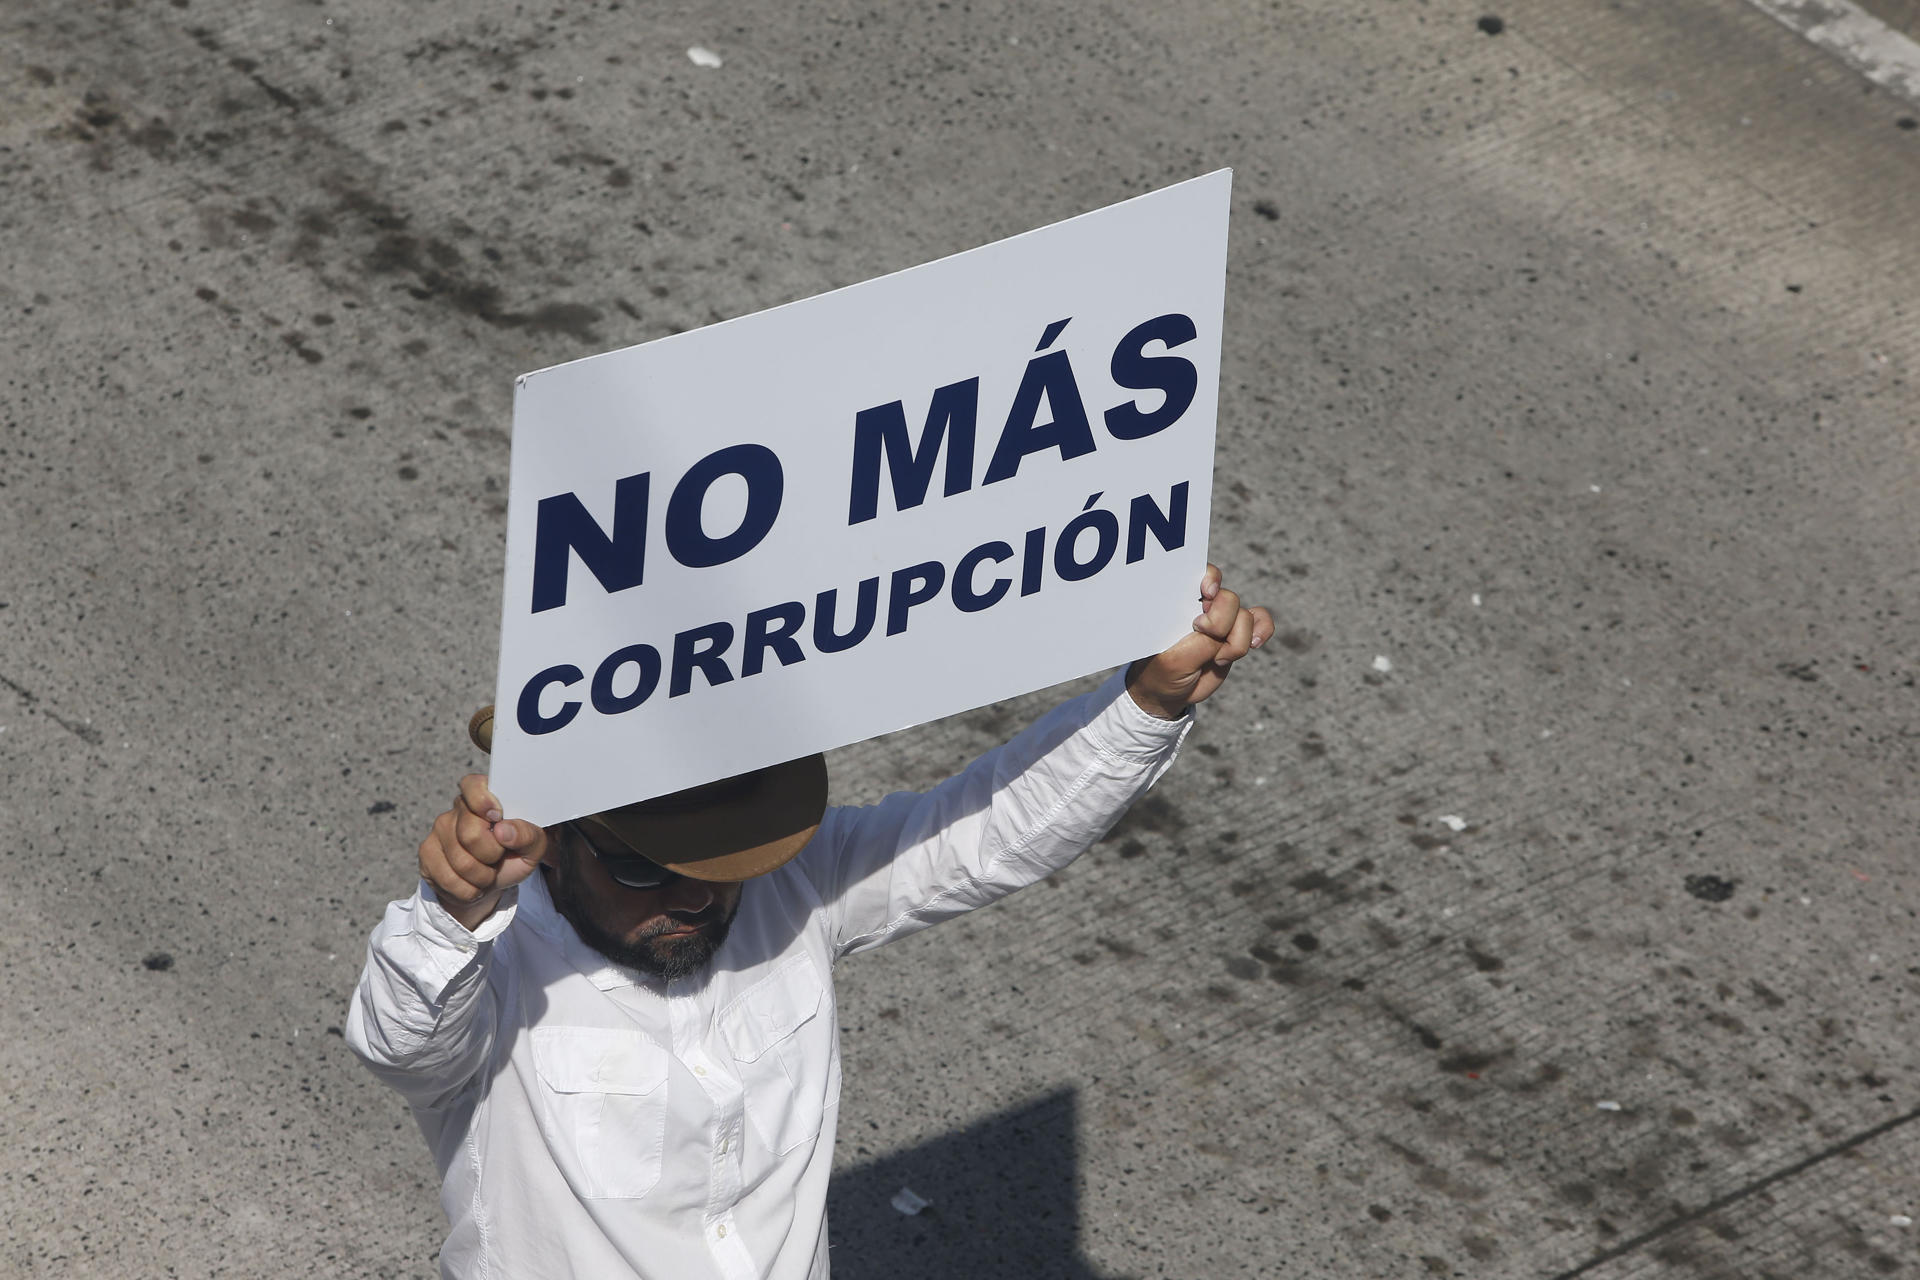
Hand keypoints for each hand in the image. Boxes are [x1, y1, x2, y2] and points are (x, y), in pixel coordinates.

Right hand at [418, 774, 550, 930]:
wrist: (488, 884)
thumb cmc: (512, 856)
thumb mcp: (533, 847)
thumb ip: (529, 835)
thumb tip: (505, 830)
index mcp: (487, 796)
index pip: (474, 785)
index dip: (483, 801)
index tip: (496, 817)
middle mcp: (459, 808)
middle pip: (471, 834)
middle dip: (492, 855)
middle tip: (498, 857)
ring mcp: (439, 829)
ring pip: (461, 862)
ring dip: (482, 877)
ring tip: (487, 872)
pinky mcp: (427, 853)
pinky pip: (449, 879)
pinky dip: (468, 890)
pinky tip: (472, 883)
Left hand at [1126, 563, 1274, 719]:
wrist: (1172, 690)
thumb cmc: (1164, 669)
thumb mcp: (1176, 660)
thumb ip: (1201, 645)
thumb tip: (1222, 637)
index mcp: (1181, 602)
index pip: (1200, 575)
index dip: (1210, 578)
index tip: (1207, 593)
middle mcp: (1203, 605)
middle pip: (1229, 600)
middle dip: (1221, 624)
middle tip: (1203, 640)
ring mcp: (1223, 619)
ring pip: (1246, 617)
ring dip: (1236, 642)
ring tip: (1217, 659)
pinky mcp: (1238, 632)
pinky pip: (1261, 620)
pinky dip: (1264, 630)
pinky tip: (1256, 644)